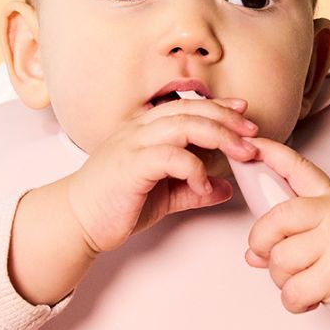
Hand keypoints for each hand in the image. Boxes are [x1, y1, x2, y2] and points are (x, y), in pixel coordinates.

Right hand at [65, 97, 260, 254]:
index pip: (188, 107)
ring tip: (241, 154)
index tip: (244, 114)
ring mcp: (134, 144)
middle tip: (253, 136)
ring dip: (220, 137)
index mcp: (145, 129)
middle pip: (193, 110)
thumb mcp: (163, 195)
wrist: (77, 221)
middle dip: (228, 120)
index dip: (220, 108)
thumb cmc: (113, 204)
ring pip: (186, 125)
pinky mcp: (131, 165)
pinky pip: (172, 156)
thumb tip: (224, 189)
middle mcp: (140, 129)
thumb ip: (193, 189)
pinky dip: (195, 169)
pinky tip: (204, 186)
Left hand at [244, 138, 329, 329]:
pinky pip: (292, 291)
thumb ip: (294, 235)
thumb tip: (252, 254)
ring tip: (304, 281)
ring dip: (283, 280)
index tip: (251, 144)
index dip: (271, 154)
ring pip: (279, 260)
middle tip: (268, 257)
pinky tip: (312, 298)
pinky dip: (295, 302)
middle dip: (261, 244)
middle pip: (274, 221)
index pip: (298, 169)